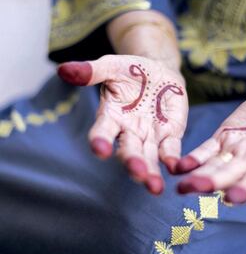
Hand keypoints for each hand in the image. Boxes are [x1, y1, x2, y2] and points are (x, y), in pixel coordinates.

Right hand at [58, 55, 188, 194]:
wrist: (159, 71)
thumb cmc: (131, 71)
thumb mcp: (112, 66)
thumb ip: (92, 71)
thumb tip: (63, 70)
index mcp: (111, 116)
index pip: (102, 132)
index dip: (100, 141)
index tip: (100, 150)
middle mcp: (129, 131)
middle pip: (128, 151)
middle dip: (132, 163)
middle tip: (137, 171)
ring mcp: (150, 135)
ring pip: (149, 157)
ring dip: (151, 172)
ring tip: (154, 186)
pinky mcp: (170, 134)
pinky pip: (170, 149)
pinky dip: (172, 159)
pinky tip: (174, 167)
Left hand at [174, 85, 245, 203]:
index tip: (233, 197)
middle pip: (232, 176)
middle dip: (212, 183)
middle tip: (191, 189)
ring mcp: (237, 150)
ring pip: (215, 166)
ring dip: (197, 176)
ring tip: (180, 184)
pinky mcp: (225, 137)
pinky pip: (207, 151)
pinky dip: (194, 158)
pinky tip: (178, 166)